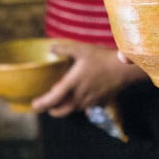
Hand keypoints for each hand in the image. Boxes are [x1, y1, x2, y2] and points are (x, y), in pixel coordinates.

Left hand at [30, 40, 144, 116]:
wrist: (123, 69)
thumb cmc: (102, 58)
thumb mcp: (81, 49)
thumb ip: (64, 49)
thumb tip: (50, 47)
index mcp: (72, 84)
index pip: (52, 99)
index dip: (41, 103)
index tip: (34, 104)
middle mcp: (79, 96)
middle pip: (61, 111)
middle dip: (52, 110)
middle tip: (47, 105)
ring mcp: (90, 101)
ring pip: (73, 109)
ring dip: (66, 107)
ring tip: (63, 99)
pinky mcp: (100, 102)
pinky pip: (86, 107)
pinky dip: (80, 104)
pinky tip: (82, 95)